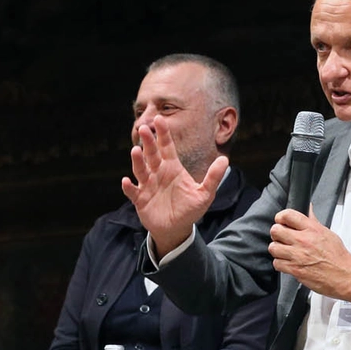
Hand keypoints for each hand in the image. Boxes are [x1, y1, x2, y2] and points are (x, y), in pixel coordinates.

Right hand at [121, 122, 227, 254]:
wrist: (177, 229)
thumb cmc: (190, 210)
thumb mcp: (204, 194)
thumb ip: (213, 177)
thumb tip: (225, 159)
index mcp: (172, 168)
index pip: (167, 147)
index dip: (163, 134)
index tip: (160, 119)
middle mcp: (158, 173)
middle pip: (152, 154)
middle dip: (148, 142)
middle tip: (143, 129)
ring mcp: (148, 186)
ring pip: (140, 170)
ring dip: (137, 161)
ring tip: (135, 151)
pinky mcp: (140, 200)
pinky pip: (133, 192)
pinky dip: (129, 187)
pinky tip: (126, 181)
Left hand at [268, 209, 350, 299]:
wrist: (345, 277)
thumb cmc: (339, 257)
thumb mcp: (329, 234)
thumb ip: (314, 222)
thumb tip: (308, 209)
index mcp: (312, 229)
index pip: (287, 215)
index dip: (280, 217)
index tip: (281, 222)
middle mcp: (303, 240)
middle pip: (276, 230)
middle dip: (277, 234)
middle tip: (282, 238)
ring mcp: (298, 255)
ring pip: (273, 248)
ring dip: (277, 250)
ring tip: (285, 252)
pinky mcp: (295, 269)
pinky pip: (277, 263)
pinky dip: (280, 264)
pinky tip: (288, 263)